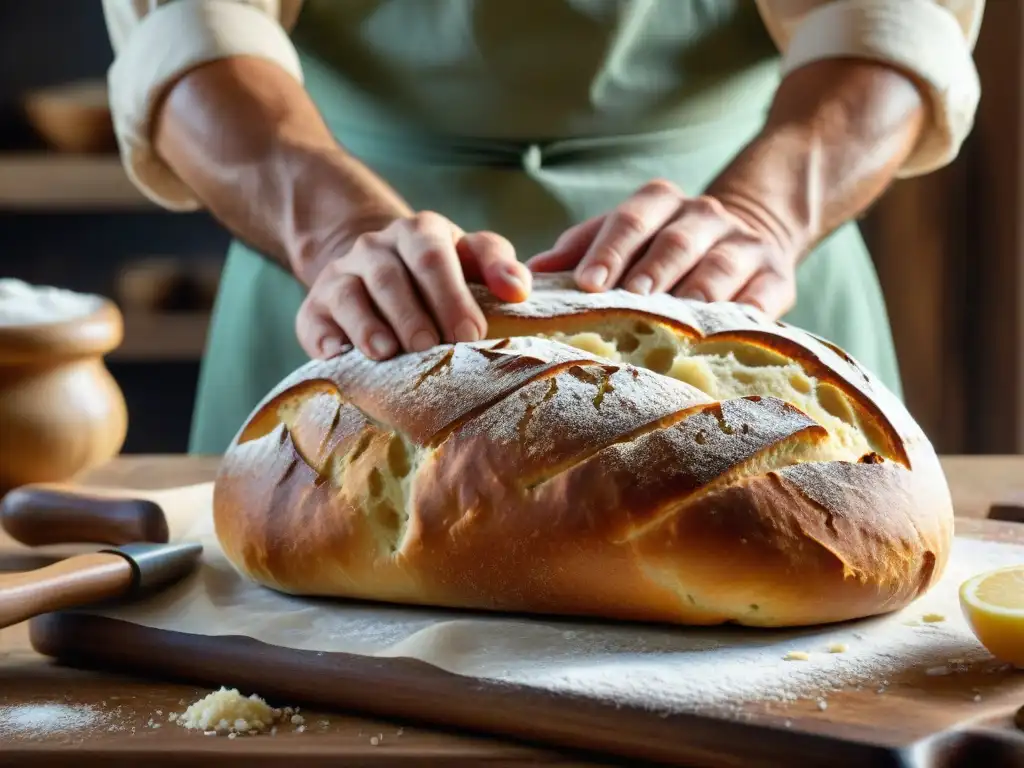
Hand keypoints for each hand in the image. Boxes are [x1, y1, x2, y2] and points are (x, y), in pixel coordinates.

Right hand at [296, 212, 530, 360]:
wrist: (378, 270)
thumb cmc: (441, 275)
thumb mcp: (472, 259)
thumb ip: (499, 266)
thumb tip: (518, 290)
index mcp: (420, 232)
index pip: (434, 256)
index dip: (452, 296)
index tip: (471, 334)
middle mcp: (376, 247)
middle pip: (391, 278)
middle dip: (412, 315)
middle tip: (431, 348)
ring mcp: (341, 274)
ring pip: (349, 295)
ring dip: (368, 326)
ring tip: (387, 354)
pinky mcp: (314, 306)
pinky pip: (314, 320)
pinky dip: (326, 340)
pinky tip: (339, 357)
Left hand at [527, 180, 796, 318]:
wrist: (746, 243)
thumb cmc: (660, 253)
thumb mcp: (620, 240)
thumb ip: (578, 252)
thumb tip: (528, 273)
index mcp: (660, 202)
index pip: (631, 219)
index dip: (609, 249)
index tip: (588, 283)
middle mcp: (704, 215)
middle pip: (675, 240)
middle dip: (652, 270)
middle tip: (631, 298)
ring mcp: (744, 244)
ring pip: (722, 263)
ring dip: (698, 289)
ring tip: (677, 316)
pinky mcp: (777, 276)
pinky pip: (764, 293)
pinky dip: (749, 312)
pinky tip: (730, 331)